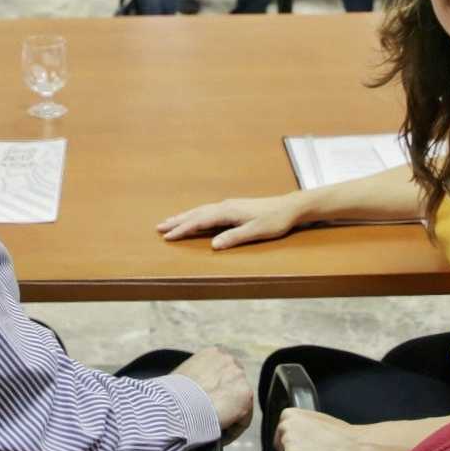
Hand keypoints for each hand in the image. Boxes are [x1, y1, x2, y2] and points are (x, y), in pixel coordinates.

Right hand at [157, 193, 302, 249]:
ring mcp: (229, 205)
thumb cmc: (275, 220)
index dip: (183, 229)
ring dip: (185, 216)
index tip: (167, 236)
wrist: (290, 207)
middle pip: (196, 213)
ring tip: (170, 221)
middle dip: (177, 221)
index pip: (200, 221)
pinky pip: (208, 210)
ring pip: (201, 210)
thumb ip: (234, 238)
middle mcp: (225, 205)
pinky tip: (194, 217)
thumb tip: (213, 245)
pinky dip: (196, 214)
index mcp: (228, 211)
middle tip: (159, 227)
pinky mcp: (234, 207)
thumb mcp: (256, 231)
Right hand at [172, 347, 252, 442]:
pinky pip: (243, 420)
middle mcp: (229, 360)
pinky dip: (232, 430)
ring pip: (239, 403)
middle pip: (235, 385)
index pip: (224, 372)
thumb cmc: (172, 395)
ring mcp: (239, 377)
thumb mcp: (183, 377)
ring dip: (230, 416)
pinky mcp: (245, 396)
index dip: (218, 390)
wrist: (177, 405)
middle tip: (214, 417)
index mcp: (214, 353)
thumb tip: (197, 393)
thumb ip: (197, 379)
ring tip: (215, 430)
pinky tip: (220, 437)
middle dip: (226, 401)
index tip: (209, 404)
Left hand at [275, 408, 364, 450]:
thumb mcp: (318, 422)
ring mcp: (288, 443)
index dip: (295, 447)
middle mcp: (286, 426)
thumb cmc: (346, 438)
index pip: (281, 436)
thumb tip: (297, 439)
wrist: (360, 449)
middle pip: (280, 450)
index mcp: (290, 414)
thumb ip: (302, 427)